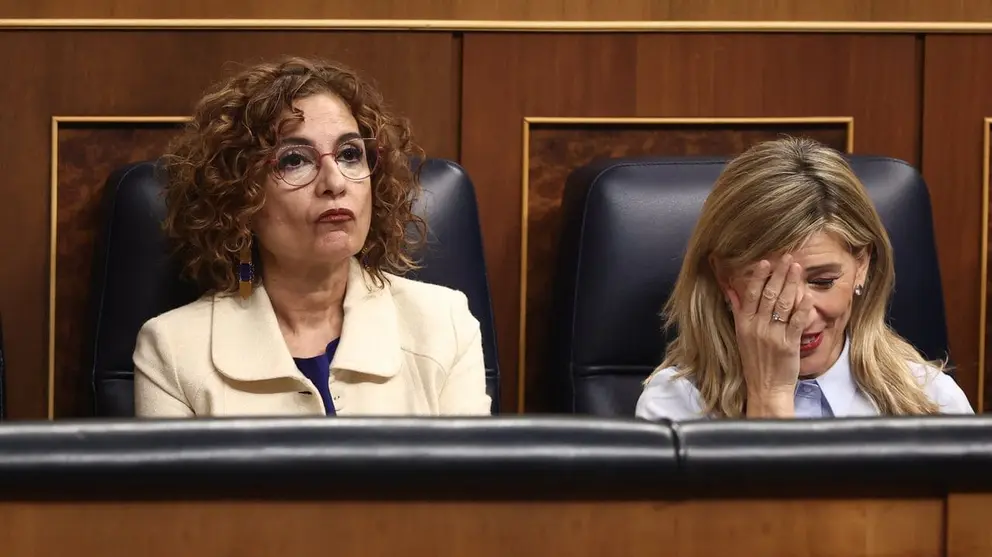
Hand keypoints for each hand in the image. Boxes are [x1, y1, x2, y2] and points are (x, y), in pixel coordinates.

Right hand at [726, 255, 814, 417]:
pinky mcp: (789, 345)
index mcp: (744, 324)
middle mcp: (757, 327)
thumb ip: (738, 310)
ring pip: (783, 304)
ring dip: (792, 284)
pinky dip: (802, 308)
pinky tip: (807, 295)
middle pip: (769, 295)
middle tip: (788, 258)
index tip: (766, 262)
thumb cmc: (754, 361)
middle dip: (779, 274)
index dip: (759, 277)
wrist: (765, 387)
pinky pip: (797, 322)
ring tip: (798, 268)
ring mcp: (773, 335)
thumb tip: (730, 290)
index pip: (750, 294)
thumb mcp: (741, 335)